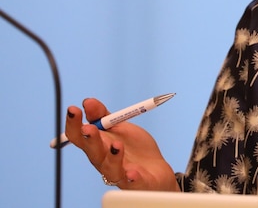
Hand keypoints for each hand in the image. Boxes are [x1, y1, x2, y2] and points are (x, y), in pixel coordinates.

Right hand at [64, 98, 178, 190]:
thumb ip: (104, 116)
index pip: (79, 137)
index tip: (74, 110)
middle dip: (90, 139)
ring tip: (117, 145)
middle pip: (92, 152)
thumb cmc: (133, 149)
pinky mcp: (134, 183)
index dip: (74, 125)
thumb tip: (88, 101)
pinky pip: (131, 182)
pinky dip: (131, 177)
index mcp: (97, 146)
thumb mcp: (120, 128)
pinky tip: (133, 173)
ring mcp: (118, 172)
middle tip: (89, 128)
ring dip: (112, 156)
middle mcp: (103, 161)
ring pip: (110, 168)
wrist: (155, 170)